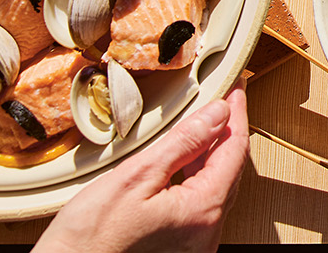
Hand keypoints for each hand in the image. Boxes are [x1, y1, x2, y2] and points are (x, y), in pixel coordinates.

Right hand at [32, 88, 248, 252]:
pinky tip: (186, 160)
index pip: (234, 151)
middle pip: (230, 169)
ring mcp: (195, 243)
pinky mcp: (181, 247)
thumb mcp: (137, 175)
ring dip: (211, 155)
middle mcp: (207, 232)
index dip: (236, 115)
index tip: (235, 90)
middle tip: (221, 102)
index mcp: (202, 211)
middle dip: (225, 133)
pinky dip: (198, 177)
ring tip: (203, 125)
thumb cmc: (91, 234)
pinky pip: (201, 204)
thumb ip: (184, 142)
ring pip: (216, 186)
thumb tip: (217, 114)